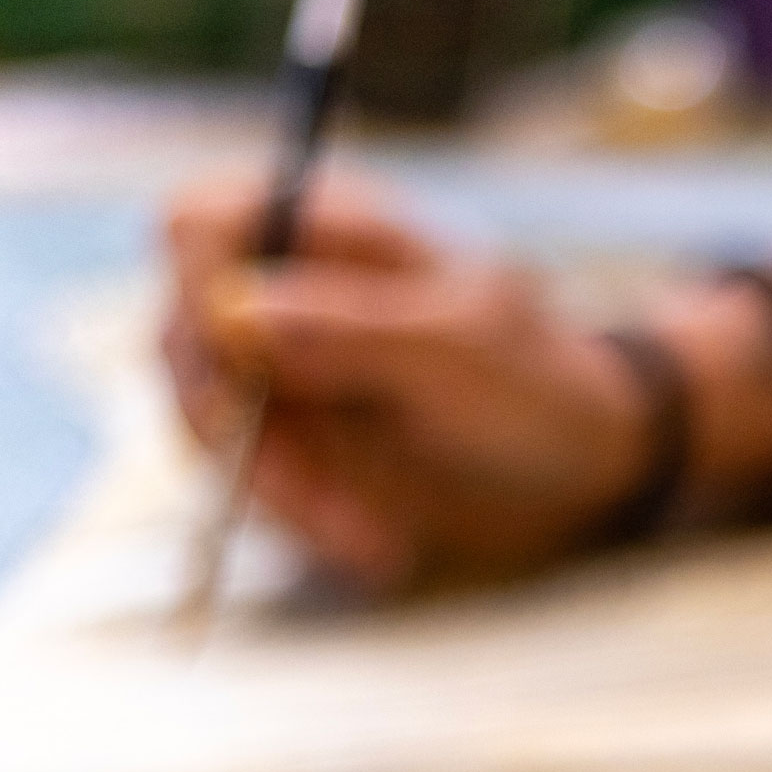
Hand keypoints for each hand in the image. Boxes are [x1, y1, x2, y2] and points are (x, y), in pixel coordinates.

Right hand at [162, 176, 649, 583]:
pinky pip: (248, 479)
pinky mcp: (293, 441)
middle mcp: (289, 291)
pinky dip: (299, 521)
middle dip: (243, 430)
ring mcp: (282, 368)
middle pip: (186, 336)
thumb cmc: (541, 381)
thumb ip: (349, 326)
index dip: (196, 288)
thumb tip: (229, 312)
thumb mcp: (461, 350)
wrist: (585, 465)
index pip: (200, 223)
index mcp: (331, 232)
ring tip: (374, 543)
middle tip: (319, 500)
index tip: (240, 370)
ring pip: (208, 422)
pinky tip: (375, 548)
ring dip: (279, 494)